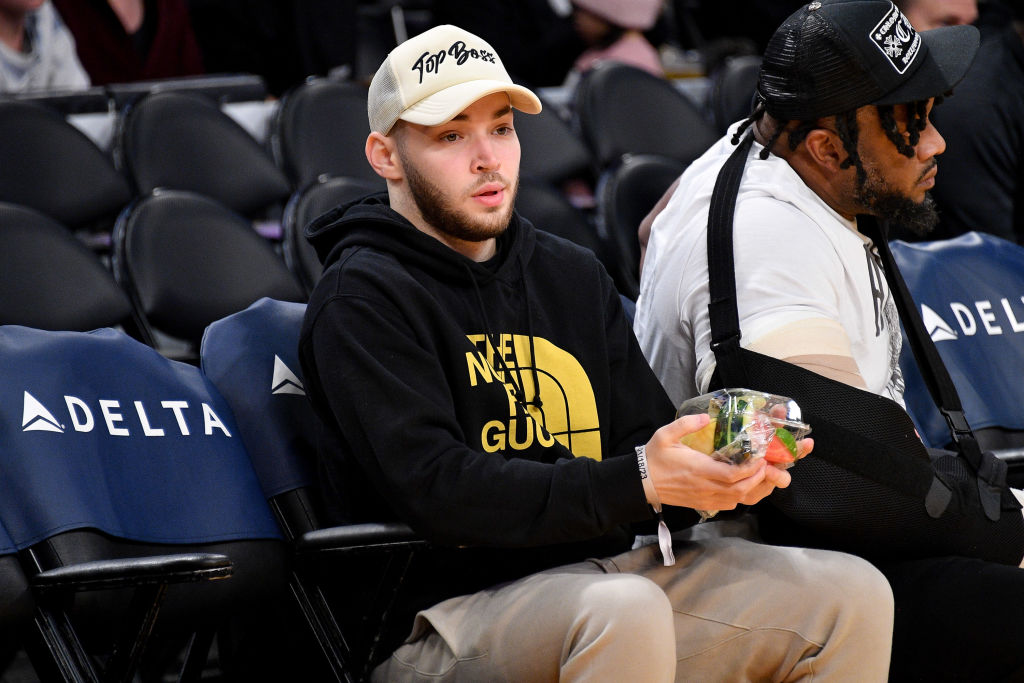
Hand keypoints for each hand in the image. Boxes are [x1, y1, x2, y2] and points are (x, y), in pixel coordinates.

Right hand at [644, 413, 805, 510]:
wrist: (642, 483)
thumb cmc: (654, 458)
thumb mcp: (665, 436)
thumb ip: (686, 424)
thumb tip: (706, 417)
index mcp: (698, 469)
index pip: (732, 475)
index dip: (751, 469)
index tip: (760, 458)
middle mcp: (705, 487)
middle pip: (740, 490)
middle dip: (758, 479)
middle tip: (766, 465)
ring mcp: (705, 498)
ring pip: (737, 499)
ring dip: (753, 489)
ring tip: (761, 475)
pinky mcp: (703, 504)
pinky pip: (729, 504)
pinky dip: (742, 497)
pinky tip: (745, 485)